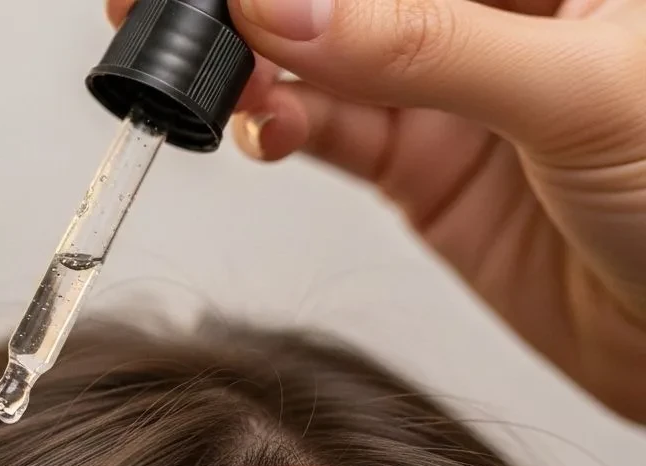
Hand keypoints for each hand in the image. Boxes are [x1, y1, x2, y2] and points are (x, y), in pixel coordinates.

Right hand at [107, 0, 645, 422]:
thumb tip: (282, 3)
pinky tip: (260, 127)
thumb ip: (420, 43)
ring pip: (319, 55)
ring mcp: (451, 88)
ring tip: (209, 84)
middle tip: (170, 9)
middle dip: (254, 3)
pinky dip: (279, 127)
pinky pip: (326, 130)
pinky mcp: (422, 165)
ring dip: (252, 66)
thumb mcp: (581, 93)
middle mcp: (495, 16)